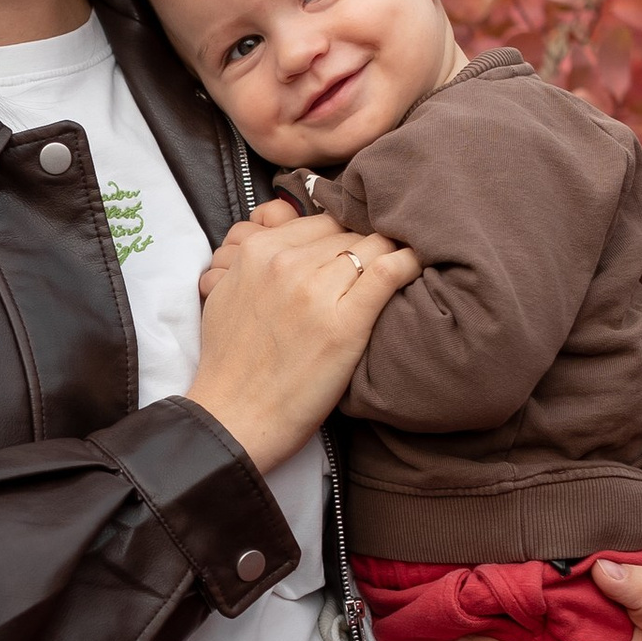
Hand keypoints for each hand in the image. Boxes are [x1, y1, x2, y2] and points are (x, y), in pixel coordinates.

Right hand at [187, 206, 418, 478]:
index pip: (320, 222)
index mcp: (258, 252)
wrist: (232, 418)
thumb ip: (252, 258)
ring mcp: (315, 292)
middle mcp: (285, 263)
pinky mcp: (344, 324)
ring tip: (399, 272)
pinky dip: (407, 264)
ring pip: (370, 247)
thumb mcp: (226, 292)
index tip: (353, 255)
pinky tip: (415, 267)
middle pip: (346, 233)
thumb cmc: (231, 364)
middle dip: (362, 248)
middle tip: (374, 271)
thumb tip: (278, 226)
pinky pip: (388, 271)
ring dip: (388, 256)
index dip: (340, 238)